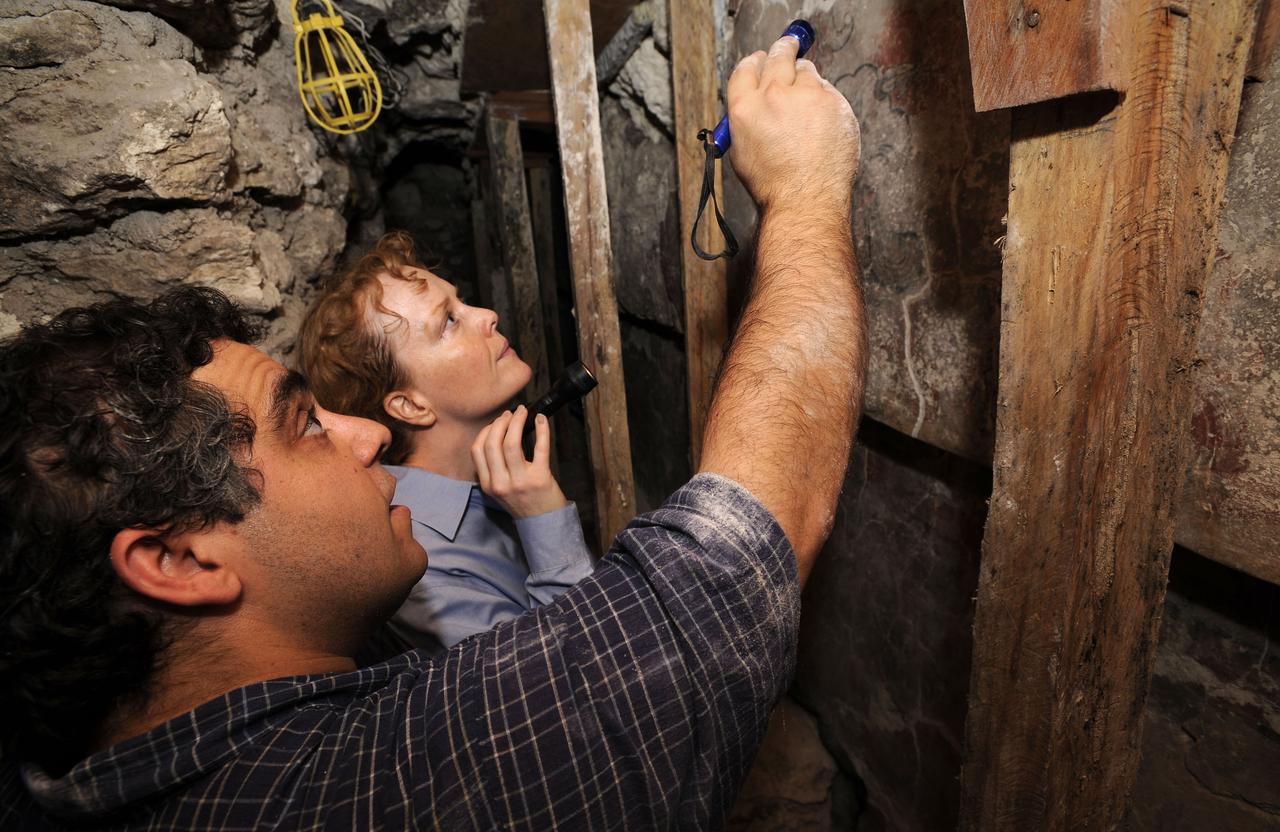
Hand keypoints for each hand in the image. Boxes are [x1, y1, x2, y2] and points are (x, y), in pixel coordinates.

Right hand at [471, 405, 567, 517]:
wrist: (543, 523)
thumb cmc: (523, 502)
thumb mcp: (499, 489)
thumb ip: (492, 469)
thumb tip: (495, 434)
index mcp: (487, 484)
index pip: (478, 450)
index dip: (486, 431)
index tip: (496, 422)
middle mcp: (501, 483)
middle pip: (493, 443)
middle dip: (501, 422)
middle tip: (510, 414)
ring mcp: (520, 481)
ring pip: (512, 443)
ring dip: (517, 422)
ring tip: (523, 413)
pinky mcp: (540, 478)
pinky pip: (540, 448)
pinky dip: (542, 430)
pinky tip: (541, 419)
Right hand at [726, 36, 859, 212]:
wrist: (805, 201)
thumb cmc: (774, 185)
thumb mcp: (742, 151)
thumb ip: (747, 119)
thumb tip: (757, 101)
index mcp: (745, 108)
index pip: (747, 67)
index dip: (756, 61)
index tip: (763, 58)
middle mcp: (773, 95)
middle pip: (779, 55)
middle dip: (784, 49)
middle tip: (789, 46)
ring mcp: (806, 96)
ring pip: (807, 70)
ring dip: (806, 80)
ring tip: (807, 108)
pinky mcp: (833, 102)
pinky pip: (828, 90)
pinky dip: (825, 101)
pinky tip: (822, 125)